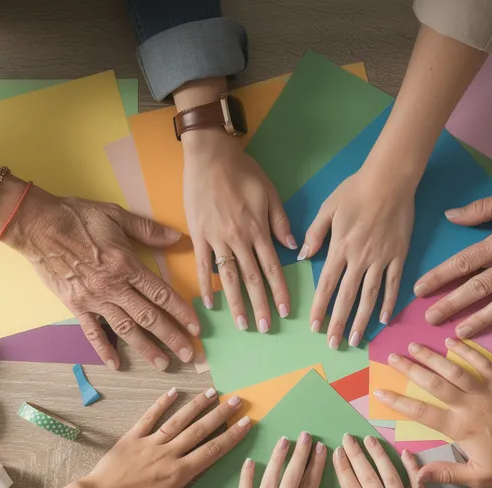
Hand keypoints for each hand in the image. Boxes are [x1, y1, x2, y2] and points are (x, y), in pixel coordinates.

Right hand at [7, 189, 198, 370]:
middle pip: (149, 317)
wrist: (37, 226)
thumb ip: (148, 230)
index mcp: (127, 265)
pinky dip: (104, 349)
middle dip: (172, 337)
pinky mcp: (75, 306)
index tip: (197, 328)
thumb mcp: (116, 215)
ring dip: (146, 348)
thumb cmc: (77, 217)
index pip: (162, 294)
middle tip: (189, 355)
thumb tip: (176, 238)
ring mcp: (94, 299)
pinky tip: (116, 364)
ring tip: (163, 364)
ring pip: (126, 329)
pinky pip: (92, 332)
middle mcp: (113, 287)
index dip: (182, 313)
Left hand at [82, 387, 250, 487]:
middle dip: (220, 414)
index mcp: (178, 473)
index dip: (231, 436)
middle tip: (237, 400)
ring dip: (197, 405)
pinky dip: (162, 403)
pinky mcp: (132, 437)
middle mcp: (168, 453)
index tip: (246, 423)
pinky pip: (150, 417)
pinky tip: (174, 392)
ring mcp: (150, 442)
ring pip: (178, 420)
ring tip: (213, 392)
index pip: (211, 451)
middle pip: (199, 430)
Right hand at [183, 130, 295, 331]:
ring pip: (229, 278)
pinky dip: (206, 285)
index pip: (272, 268)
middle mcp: (239, 239)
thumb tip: (292, 247)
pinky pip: (203, 265)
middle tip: (266, 328)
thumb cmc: (242, 171)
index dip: (280, 292)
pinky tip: (210, 303)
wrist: (209, 155)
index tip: (287, 311)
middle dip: (260, 306)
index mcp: (258, 230)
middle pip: (252, 279)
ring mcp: (217, 239)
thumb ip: (280, 221)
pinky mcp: (198, 235)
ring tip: (241, 324)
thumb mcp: (269, 191)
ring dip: (236, 303)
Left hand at [302, 166, 415, 347]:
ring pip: (369, 296)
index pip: (326, 284)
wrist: (390, 180)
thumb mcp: (328, 207)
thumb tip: (302, 255)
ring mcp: (381, 258)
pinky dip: (388, 302)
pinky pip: (393, 284)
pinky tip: (383, 319)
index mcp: (340, 247)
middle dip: (338, 323)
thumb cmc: (356, 190)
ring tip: (356, 340)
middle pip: (346, 297)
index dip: (320, 307)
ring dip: (361, 319)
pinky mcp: (399, 255)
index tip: (314, 327)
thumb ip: (314, 233)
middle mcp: (359, 258)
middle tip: (333, 344)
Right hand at [319, 434, 458, 487]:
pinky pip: (418, 484)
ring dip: (380, 455)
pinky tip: (406, 453)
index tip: (337, 452)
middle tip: (349, 437)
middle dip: (357, 455)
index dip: (343, 468)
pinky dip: (412, 467)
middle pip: (369, 476)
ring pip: (391, 475)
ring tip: (371, 439)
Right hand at [374, 338, 491, 487]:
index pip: (421, 412)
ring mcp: (486, 392)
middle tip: (392, 357)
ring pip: (453, 368)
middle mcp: (468, 405)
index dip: (398, 401)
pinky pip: (481, 362)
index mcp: (459, 428)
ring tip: (414, 346)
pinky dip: (466, 350)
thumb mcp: (476, 476)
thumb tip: (416, 474)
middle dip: (410, 369)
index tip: (380, 392)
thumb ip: (445, 473)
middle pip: (433, 383)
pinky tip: (451, 341)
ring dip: (432, 356)